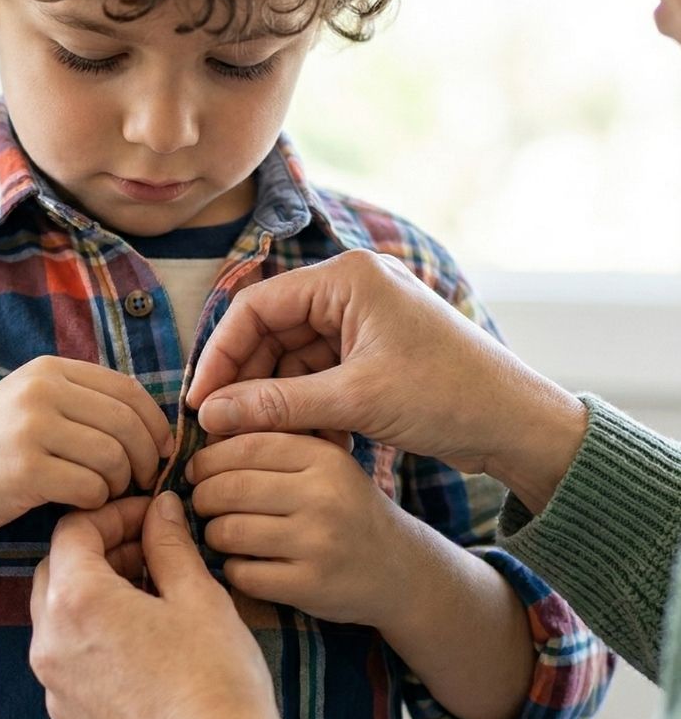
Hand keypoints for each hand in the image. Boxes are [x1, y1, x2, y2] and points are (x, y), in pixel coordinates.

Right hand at [0, 356, 172, 536]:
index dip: (155, 423)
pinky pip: (90, 487)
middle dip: (147, 457)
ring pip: (113, 456)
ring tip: (108, 493)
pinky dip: (97, 501)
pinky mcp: (25, 470)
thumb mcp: (32, 403)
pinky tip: (82, 504)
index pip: (128, 389)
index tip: (163, 450)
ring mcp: (31, 428)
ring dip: (121, 483)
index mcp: (49, 370)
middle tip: (143, 481)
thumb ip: (84, 402)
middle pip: (126, 423)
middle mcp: (41, 391)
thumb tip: (154, 426)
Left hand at [29, 493, 283, 718]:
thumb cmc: (215, 679)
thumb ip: (169, 543)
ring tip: (150, 594)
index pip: (73, 531)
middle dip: (98, 550)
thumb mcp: (197, 595)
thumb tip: (161, 507)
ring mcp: (55, 689)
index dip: (112, 513)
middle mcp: (51, 645)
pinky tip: (141, 643)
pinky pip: (67, 663)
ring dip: (94, 594)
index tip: (148, 514)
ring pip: (57, 619)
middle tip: (148, 549)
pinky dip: (93, 639)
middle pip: (56, 571)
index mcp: (77, 603)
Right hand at [187, 249, 586, 511]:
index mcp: (346, 278)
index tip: (199, 401)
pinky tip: (299, 437)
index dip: (220, 354)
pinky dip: (304, 405)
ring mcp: (361, 321)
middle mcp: (350, 290)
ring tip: (259, 440)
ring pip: (291, 357)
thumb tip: (211, 413)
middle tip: (220, 427)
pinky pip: (317, 374)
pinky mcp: (370, 352)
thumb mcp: (355, 400)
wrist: (519, 425)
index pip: (256, 307)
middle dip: (246, 381)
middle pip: (270, 332)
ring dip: (275, 399)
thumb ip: (277, 404)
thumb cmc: (449, 396)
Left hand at [189, 432, 409, 624]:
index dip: (207, 459)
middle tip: (202, 504)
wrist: (402, 570)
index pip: (244, 447)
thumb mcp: (324, 465)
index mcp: (323, 457)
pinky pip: (242, 573)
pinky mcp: (311, 586)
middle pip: (229, 489)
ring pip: (229, 532)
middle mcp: (323, 497)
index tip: (196, 471)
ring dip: (212, 534)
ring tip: (220, 533)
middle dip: (203, 497)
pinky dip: (232, 568)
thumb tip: (205, 432)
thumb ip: (274, 446)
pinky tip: (243, 563)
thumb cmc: (346, 510)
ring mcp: (318, 543)